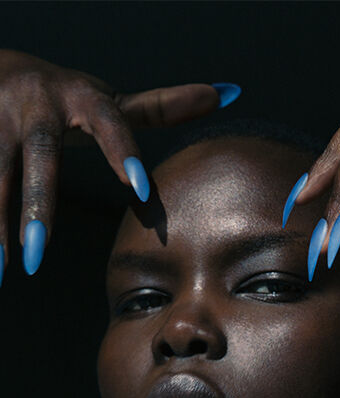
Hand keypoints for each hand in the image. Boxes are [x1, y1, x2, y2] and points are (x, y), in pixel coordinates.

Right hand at [0, 50, 240, 280]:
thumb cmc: (65, 95)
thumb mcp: (108, 98)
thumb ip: (160, 107)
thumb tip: (225, 94)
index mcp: (82, 96)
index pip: (110, 124)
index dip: (124, 154)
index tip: (140, 189)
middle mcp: (38, 103)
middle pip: (41, 156)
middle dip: (38, 205)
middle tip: (41, 254)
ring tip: (5, 268)